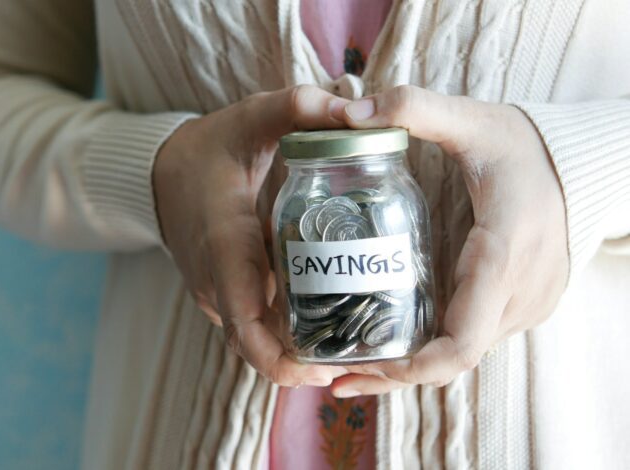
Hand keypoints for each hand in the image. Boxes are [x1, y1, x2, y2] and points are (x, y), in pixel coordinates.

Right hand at [154, 86, 349, 386]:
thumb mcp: (250, 119)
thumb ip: (297, 108)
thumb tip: (355, 111)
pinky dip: (285, 332)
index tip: (326, 370)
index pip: (245, 325)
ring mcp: (215, 293)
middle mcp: (215, 282)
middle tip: (358, 359)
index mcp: (224, 246)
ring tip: (353, 343)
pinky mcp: (220, 294)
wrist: (159, 172)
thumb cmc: (208, 149)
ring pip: (256, 339)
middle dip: (304, 364)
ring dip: (298, 351)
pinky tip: (327, 319)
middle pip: (257, 346)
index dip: (282, 361)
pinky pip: (253, 324)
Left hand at [331, 85, 568, 395]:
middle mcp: (518, 294)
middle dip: (394, 373)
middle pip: (452, 359)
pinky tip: (392, 341)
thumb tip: (350, 111)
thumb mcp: (472, 120)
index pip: (461, 341)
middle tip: (334, 376)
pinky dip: (432, 349)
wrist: (585, 163)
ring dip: (410, 365)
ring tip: (349, 363)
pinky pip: (472, 339)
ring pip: (462, 355)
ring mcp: (525, 306)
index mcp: (502, 256)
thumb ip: (414, 109)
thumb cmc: (526, 146)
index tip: (362, 367)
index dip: (412, 367)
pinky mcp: (521, 306)